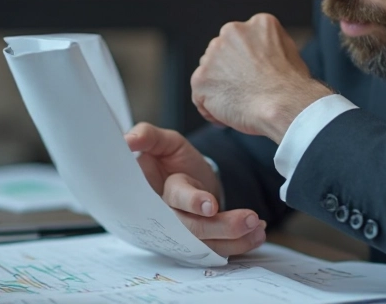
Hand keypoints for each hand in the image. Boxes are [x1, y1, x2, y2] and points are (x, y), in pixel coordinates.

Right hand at [124, 122, 266, 256]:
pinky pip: (218, 249)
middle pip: (192, 228)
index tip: (211, 205)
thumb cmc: (168, 158)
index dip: (192, 202)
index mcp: (155, 193)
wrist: (183, 175)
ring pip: (207, 243)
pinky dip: (240, 244)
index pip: (173, 199)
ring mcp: (182, 233)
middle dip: (222, 226)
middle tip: (249, 219)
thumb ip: (146, 135)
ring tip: (258, 227)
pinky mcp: (199, 241)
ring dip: (235, 239)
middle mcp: (168, 217)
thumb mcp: (160, 141)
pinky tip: (258, 234)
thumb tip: (127, 140)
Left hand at [191, 13, 332, 141]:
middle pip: (222, 53)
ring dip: (220, 89)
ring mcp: (213, 55)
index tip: (257, 77)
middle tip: (247, 92)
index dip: (247, 62)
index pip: (242, 40)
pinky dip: (212, 110)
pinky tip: (229, 117)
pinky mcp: (201, 79)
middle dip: (230, 72)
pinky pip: (200, 97)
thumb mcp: (289, 52)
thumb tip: (261, 56)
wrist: (284, 105)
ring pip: (210, 74)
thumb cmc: (292, 86)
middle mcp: (232, 32)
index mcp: (258, 23)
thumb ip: (268, 48)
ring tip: (241, 106)